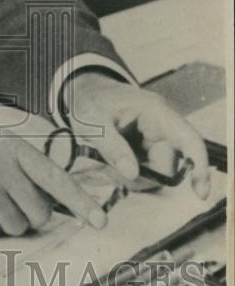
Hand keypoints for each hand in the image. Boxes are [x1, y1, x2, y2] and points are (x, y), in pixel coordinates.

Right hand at [0, 119, 108, 237]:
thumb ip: (21, 164)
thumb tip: (55, 200)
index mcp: (12, 145)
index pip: (56, 177)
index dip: (81, 201)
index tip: (101, 220)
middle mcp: (1, 163)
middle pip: (40, 212)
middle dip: (26, 215)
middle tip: (0, 199)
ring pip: (16, 226)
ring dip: (0, 220)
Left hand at [62, 71, 209, 197]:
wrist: (84, 91)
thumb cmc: (89, 101)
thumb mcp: (92, 122)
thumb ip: (112, 147)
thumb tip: (132, 174)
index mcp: (155, 111)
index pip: (189, 140)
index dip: (199, 166)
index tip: (200, 194)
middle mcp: (161, 125)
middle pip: (168, 165)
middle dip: (143, 176)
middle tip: (110, 171)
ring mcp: (155, 137)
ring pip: (156, 172)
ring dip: (133, 176)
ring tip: (104, 164)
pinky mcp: (147, 147)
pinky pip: (145, 170)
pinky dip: (128, 173)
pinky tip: (109, 164)